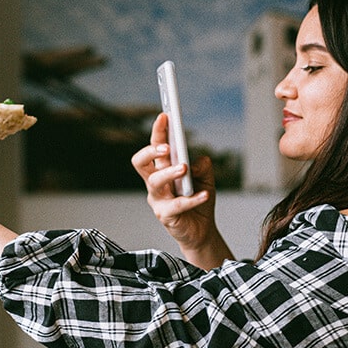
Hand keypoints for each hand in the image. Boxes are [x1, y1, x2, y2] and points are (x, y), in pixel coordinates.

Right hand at [132, 114, 231, 267]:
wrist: (202, 231)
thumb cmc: (198, 200)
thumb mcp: (205, 178)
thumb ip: (202, 166)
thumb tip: (195, 161)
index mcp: (162, 169)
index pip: (155, 147)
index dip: (157, 131)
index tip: (165, 116)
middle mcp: (155, 183)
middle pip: (141, 162)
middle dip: (151, 150)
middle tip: (166, 146)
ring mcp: (158, 200)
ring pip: (154, 182)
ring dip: (169, 172)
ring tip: (184, 168)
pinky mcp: (165, 216)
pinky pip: (176, 205)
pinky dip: (192, 198)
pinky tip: (204, 193)